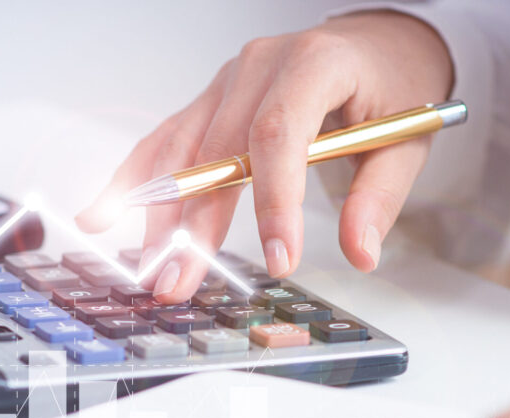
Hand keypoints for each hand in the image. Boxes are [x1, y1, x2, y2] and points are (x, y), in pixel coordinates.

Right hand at [75, 11, 452, 301]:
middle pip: (218, 149)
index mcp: (313, 64)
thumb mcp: (405, 138)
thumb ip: (379, 197)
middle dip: (196, 223)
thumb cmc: (390, 84)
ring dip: (159, 213)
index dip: (274, 200)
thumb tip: (359, 253)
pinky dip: (137, 179)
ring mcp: (228, 81)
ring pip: (182, 148)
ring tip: (149, 267)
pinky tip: (104, 213)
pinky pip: (168, 139)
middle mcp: (260, 66)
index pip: (280, 133)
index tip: (278, 258)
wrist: (376, 44)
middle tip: (180, 281)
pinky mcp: (212, 100)